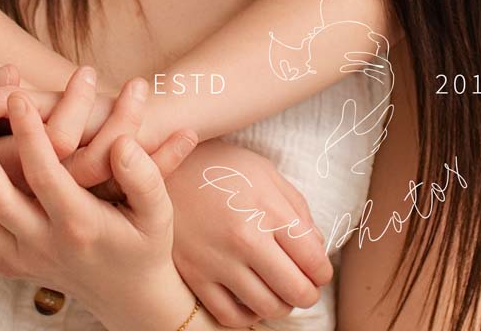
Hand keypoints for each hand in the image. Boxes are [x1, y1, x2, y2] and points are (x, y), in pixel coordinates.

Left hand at [0, 76, 197, 325]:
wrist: (131, 297)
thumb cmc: (146, 242)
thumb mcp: (158, 211)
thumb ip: (144, 176)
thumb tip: (123, 144)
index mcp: (81, 224)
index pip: (47, 175)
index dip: (30, 135)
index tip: (18, 97)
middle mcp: (46, 245)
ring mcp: (24, 258)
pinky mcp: (11, 264)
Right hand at [167, 141, 331, 326]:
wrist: (159, 164)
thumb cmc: (218, 167)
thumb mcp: (263, 171)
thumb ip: (296, 207)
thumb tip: (316, 248)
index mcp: (267, 208)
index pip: (314, 261)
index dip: (322, 271)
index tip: (317, 269)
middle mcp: (244, 238)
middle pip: (296, 292)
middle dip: (307, 293)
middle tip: (302, 284)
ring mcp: (217, 260)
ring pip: (267, 308)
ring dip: (280, 304)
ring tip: (275, 288)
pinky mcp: (194, 275)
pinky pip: (231, 317)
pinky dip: (248, 315)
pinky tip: (249, 297)